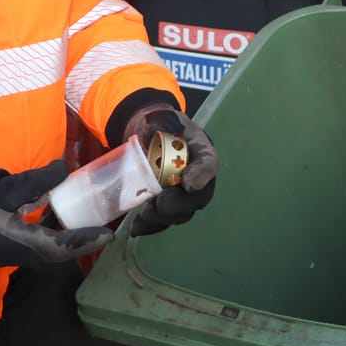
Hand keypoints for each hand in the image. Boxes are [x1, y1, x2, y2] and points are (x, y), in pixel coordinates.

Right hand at [0, 159, 112, 266]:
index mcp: (16, 244)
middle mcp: (13, 253)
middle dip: (77, 242)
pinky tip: (50, 211)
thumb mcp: (5, 185)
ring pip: (41, 249)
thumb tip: (63, 170)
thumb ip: (37, 181)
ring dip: (60, 236)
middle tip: (98, 227)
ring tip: (80, 217)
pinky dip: (43, 231)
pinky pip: (28, 243)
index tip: (107, 234)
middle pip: (54, 253)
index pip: (60, 248)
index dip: (85, 240)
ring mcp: (3, 251)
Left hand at [123, 105, 218, 235]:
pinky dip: (151, 227)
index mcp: (201, 153)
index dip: (201, 176)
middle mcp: (198, 178)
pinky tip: (137, 228)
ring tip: (144, 216)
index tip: (188, 183)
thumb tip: (152, 127)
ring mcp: (184, 195)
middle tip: (160, 204)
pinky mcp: (168, 206)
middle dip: (178, 205)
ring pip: (181, 213)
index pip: (208, 165)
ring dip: (163, 219)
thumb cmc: (162, 126)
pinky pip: (164, 221)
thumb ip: (161, 120)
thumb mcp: (163, 118)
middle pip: (197, 198)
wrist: (151, 138)